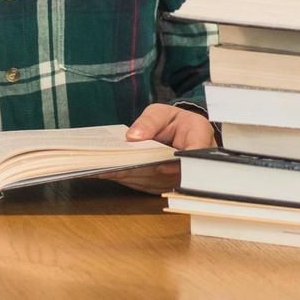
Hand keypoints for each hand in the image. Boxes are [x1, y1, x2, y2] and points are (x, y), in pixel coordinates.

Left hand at [95, 104, 214, 194]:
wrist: (179, 134)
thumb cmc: (173, 121)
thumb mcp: (162, 113)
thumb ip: (150, 122)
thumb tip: (133, 137)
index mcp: (199, 139)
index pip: (192, 156)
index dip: (175, 164)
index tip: (159, 166)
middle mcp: (191, 165)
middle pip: (165, 173)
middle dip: (136, 169)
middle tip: (110, 166)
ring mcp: (178, 179)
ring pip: (152, 181)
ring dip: (126, 176)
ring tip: (100, 169)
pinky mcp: (162, 186)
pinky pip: (144, 184)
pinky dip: (125, 178)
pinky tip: (105, 173)